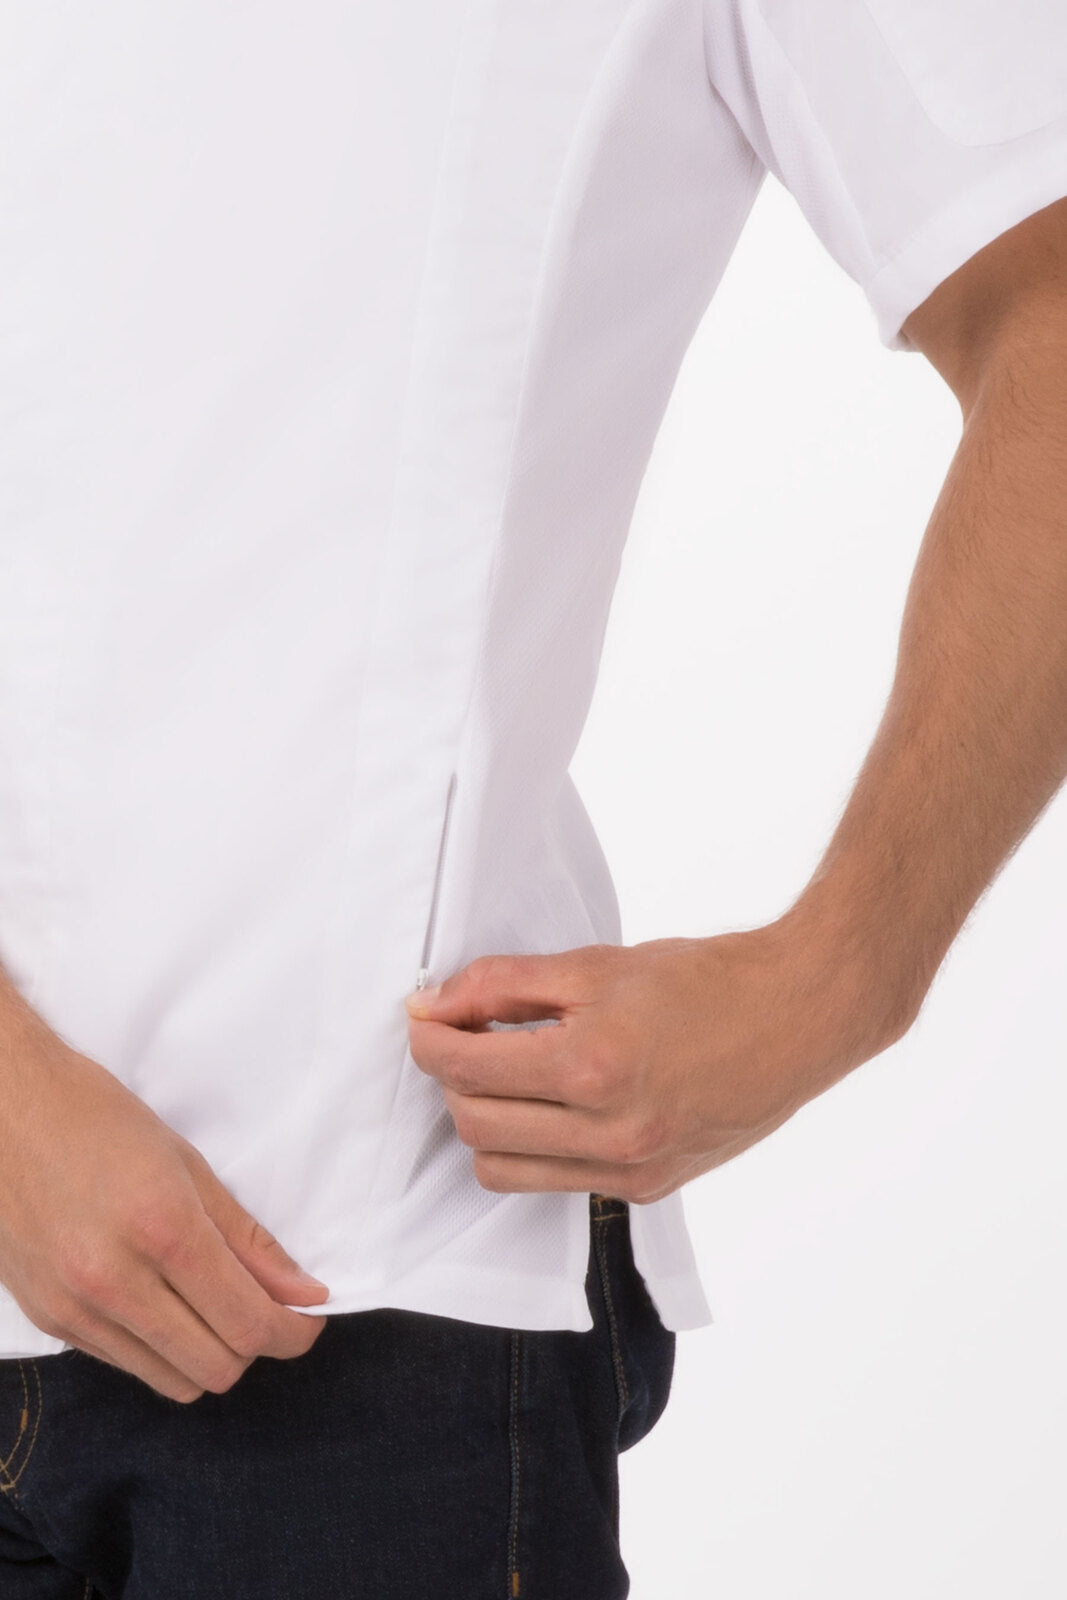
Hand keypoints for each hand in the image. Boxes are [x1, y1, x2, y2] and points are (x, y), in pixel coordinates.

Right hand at [0, 995, 329, 1402]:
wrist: (6, 1109)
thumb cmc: (101, 1121)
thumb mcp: (189, 1166)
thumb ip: (249, 1240)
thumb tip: (303, 1293)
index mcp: (162, 1229)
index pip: (247, 1321)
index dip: (292, 1334)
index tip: (309, 1322)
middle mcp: (114, 1281)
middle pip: (216, 1366)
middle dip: (255, 1345)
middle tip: (266, 1308)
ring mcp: (75, 1308)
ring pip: (172, 1380)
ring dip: (209, 1354)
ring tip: (216, 1307)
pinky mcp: (49, 1319)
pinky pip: (126, 1364)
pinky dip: (161, 1348)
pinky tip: (165, 1303)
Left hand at [405, 919, 915, 1203]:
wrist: (800, 1016)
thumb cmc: (708, 980)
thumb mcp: (600, 965)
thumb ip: (506, 985)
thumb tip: (436, 1003)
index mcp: (592, 1068)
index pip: (467, 1070)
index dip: (428, 1039)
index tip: (423, 1016)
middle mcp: (608, 1133)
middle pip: (474, 1126)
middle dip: (449, 1080)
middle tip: (460, 1037)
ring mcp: (629, 1170)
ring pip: (503, 1171)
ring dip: (484, 1122)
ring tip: (504, 1074)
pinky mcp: (647, 1189)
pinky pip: (555, 1182)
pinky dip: (532, 1147)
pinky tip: (552, 1104)